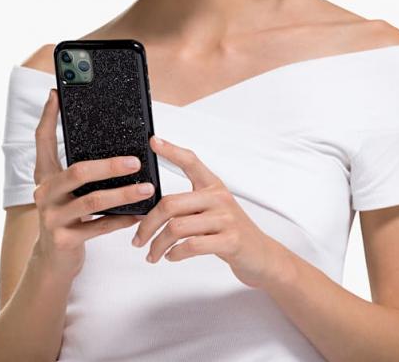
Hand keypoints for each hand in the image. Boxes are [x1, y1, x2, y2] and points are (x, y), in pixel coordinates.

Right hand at [32, 89, 153, 280]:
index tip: (57, 95)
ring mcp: (52, 218)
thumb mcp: (68, 192)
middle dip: (110, 165)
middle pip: (78, 172)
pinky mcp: (63, 239)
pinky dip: (123, 219)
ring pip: (93, 201)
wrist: (54, 259)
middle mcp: (44, 193)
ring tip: (148, 188)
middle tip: (136, 161)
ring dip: (124, 193)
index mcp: (45, 177)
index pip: (42, 141)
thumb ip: (82, 172)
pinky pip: (100, 227)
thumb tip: (118, 149)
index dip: (48, 117)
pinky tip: (140, 214)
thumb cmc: (69, 217)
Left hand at [132, 135, 286, 289]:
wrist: (261, 254)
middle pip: (170, 204)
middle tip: (137, 240)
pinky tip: (171, 256)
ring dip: (158, 245)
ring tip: (152, 254)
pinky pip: (191, 245)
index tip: (153, 141)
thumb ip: (190, 203)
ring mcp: (226, 219)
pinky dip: (174, 254)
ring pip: (176, 227)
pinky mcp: (230, 241)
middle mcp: (219, 198)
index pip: (191, 161)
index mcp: (213, 186)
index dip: (171, 150)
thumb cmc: (230, 231)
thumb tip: (153, 207)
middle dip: (147, 225)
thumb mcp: (214, 209)